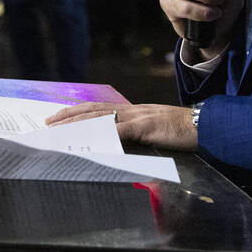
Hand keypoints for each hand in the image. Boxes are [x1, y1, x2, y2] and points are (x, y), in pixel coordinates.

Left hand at [45, 102, 197, 150]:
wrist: (204, 125)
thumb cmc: (182, 130)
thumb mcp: (154, 129)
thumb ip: (136, 134)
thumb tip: (116, 142)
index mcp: (132, 111)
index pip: (98, 109)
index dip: (76, 111)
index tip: (58, 116)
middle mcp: (131, 110)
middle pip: (93, 110)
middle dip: (68, 116)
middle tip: (47, 123)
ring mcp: (138, 117)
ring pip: (100, 118)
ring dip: (78, 125)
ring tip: (59, 131)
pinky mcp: (146, 127)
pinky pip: (119, 131)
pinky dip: (102, 135)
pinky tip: (89, 139)